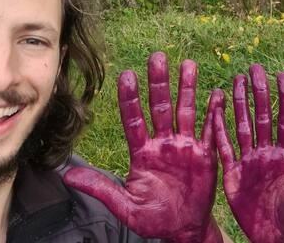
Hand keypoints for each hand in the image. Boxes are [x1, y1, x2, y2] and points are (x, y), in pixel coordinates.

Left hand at [64, 52, 223, 241]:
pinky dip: (214, 112)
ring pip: (185, 111)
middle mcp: (162, 143)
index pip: (133, 120)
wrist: (182, 228)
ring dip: (187, 88)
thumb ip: (100, 187)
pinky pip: (209, 130)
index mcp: (142, 152)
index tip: (126, 75)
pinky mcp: (204, 154)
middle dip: (159, 83)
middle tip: (157, 57)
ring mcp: (184, 146)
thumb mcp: (125, 206)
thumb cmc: (153, 218)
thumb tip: (67, 175)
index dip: (130, 98)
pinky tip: (216, 93)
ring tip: (188, 64)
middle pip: (160, 107)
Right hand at [214, 64, 283, 242]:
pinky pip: (224, 147)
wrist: (274, 237)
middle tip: (253, 68)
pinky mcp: (232, 172)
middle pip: (261, 116)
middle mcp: (265, 152)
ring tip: (234, 81)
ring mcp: (248, 160)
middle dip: (258, 91)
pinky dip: (218, 129)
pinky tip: (214, 111)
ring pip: (241, 125)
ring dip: (238, 103)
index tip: (282, 75)